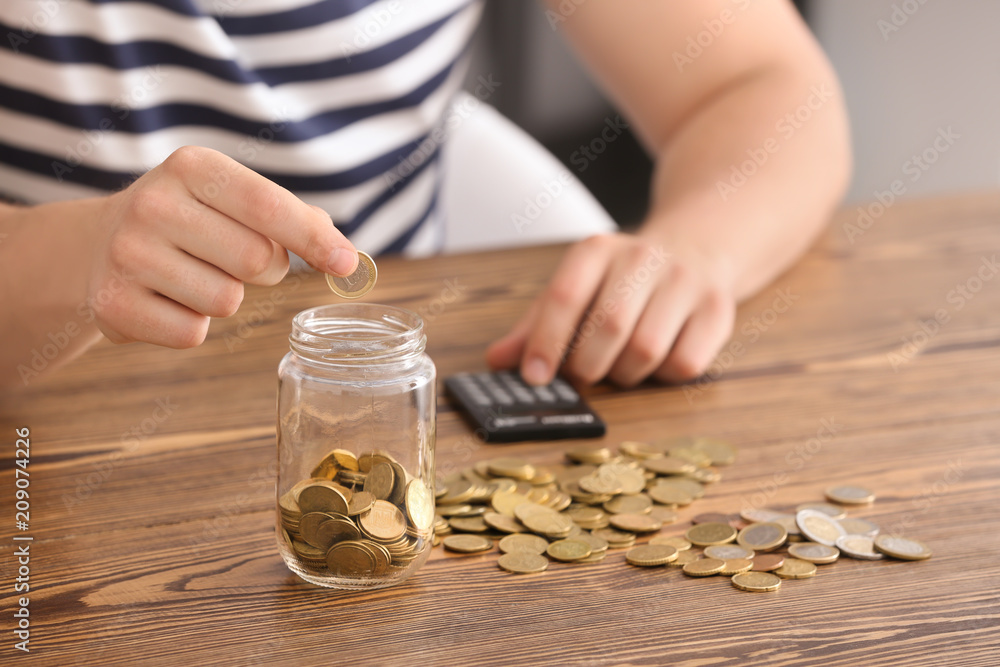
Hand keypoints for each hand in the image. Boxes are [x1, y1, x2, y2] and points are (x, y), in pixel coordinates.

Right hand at [86, 146, 356, 346]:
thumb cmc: (191, 221)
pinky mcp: (112, 304)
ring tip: (191, 275)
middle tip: (231, 259)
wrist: (99, 244)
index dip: (314, 240)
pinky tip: (167, 299)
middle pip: (257, 261)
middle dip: (263, 270)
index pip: (270, 207)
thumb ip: (292, 218)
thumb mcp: (233, 198)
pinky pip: (192, 333)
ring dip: (224, 298)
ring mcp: (127, 254)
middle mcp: (154, 203)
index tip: (346, 263)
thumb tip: (344, 254)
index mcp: (193, 167)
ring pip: (227, 302)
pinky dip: (191, 325)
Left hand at [486, 233, 735, 386]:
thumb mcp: (575, 289)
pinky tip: (658, 360)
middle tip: (583, 375)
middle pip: (608, 328)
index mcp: (597, 250)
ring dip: (625, 374)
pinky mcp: (718, 310)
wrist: (696, 249)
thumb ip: (535, 325)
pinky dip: (664, 376)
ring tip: (620, 364)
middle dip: (588, 366)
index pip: (564, 296)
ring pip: (646, 351)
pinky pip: (684, 364)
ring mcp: (685, 281)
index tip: (535, 377)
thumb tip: (498, 361)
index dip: (546, 342)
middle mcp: (643, 258)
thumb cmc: (621, 281)